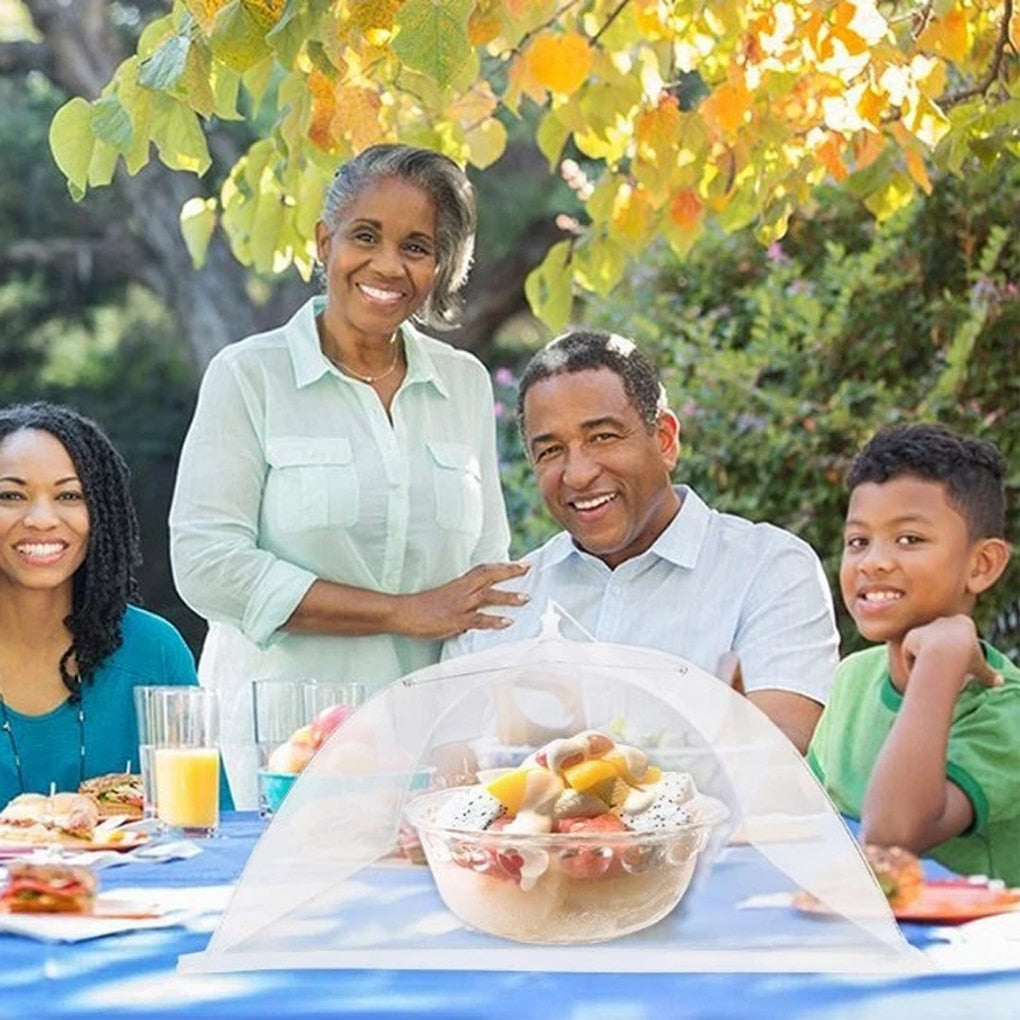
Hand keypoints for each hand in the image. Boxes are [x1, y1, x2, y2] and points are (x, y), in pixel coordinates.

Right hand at [400, 562, 529, 639]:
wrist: (402, 612)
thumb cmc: (419, 609)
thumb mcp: (443, 603)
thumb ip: (461, 608)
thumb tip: (474, 621)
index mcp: (458, 584)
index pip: (484, 570)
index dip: (502, 566)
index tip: (519, 564)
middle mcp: (462, 591)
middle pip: (489, 576)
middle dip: (510, 572)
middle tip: (527, 568)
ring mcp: (459, 605)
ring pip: (488, 596)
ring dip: (508, 597)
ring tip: (526, 598)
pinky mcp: (455, 620)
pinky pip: (478, 620)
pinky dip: (494, 621)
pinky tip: (507, 622)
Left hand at [899, 615, 1002, 693]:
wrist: (945, 651)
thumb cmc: (966, 658)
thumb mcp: (980, 667)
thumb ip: (988, 674)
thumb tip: (997, 682)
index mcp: (963, 622)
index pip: (960, 638)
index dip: (959, 652)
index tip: (960, 661)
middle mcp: (943, 620)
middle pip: (941, 641)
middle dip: (942, 654)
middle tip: (945, 668)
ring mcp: (925, 626)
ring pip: (925, 647)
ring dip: (926, 660)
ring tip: (932, 670)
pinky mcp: (911, 634)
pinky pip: (911, 652)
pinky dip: (913, 663)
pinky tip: (919, 669)